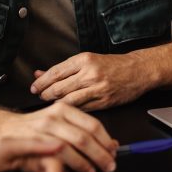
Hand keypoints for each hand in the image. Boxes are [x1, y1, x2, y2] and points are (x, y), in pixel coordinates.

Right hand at [0, 100, 117, 171]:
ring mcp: (40, 131)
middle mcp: (53, 117)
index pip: (92, 124)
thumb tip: (112, 145)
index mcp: (64, 110)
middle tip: (108, 167)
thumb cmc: (33, 129)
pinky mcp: (27, 145)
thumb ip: (81, 132)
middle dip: (99, 155)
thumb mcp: (59, 124)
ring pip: (67, 148)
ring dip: (81, 164)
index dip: (105, 141)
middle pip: (83, 137)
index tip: (114, 152)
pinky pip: (46, 160)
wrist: (0, 130)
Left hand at [30, 51, 152, 109]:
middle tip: (39, 97)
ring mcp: (98, 89)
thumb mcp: (89, 60)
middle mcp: (90, 73)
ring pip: (68, 100)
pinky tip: (65, 111)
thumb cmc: (112, 65)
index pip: (56, 72)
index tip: (34, 87)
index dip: (41, 82)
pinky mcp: (104, 102)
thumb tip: (39, 73)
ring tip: (49, 105)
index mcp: (85, 60)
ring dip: (55, 104)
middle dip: (45, 95)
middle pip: (59, 88)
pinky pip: (81, 109)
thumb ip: (64, 69)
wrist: (138, 70)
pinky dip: (70, 111)